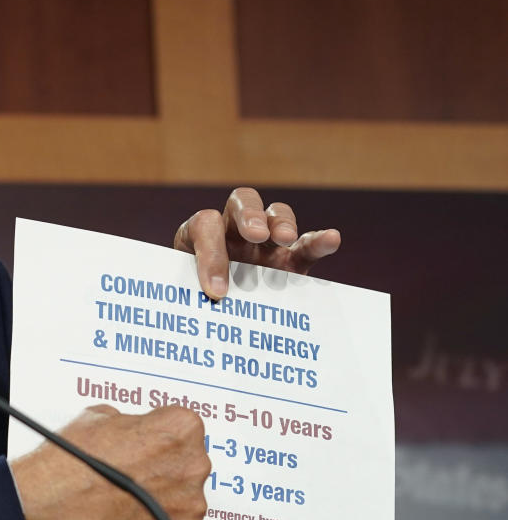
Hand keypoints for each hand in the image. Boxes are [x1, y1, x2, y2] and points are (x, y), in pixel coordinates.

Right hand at [10, 405, 209, 519]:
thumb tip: (127, 429)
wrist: (50, 510)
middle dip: (164, 467)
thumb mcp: (95, 418)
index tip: (145, 442)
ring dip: (164, 498)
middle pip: (187, 462)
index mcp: (178, 428)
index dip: (158, 434)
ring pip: (184, 498)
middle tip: (133, 472)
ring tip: (126, 500)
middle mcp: (193, 465)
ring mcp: (191, 506)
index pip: (183, 425)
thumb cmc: (70, 465)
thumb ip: (127, 422)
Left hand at [174, 187, 340, 299]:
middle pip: (241, 201)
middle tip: (255, 236)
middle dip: (248, 215)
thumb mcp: (186, 296)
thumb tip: (208, 307)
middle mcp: (232, 231)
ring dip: (281, 222)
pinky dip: (319, 241)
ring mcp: (264, 243)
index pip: (205, 225)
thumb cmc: (193, 304)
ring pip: (275, 214)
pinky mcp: (291, 261)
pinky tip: (332, 238)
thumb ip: (193, 295)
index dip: (210, 254)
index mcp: (199, 234)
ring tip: (285, 239)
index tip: (215, 291)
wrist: (210, 318)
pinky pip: (307, 245)